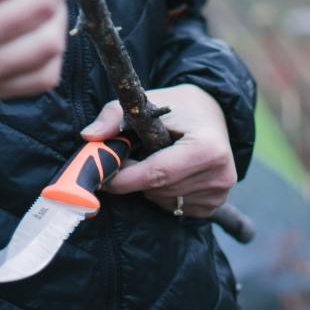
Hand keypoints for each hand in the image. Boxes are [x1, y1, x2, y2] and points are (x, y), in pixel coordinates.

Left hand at [80, 85, 236, 216]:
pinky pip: (174, 207)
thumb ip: (115, 116)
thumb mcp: (149, 102)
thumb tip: (89, 137)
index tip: (101, 174)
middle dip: (133, 179)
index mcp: (207, 148)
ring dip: (148, 186)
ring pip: (163, 201)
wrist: (214, 114)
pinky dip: (162, 193)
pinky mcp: (214, 204)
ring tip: (151, 159)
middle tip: (123, 161)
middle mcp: (219, 174)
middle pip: (158, 189)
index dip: (124, 177)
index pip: (157, 173)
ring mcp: (219, 193)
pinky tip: (168, 172)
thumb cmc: (180, 107)